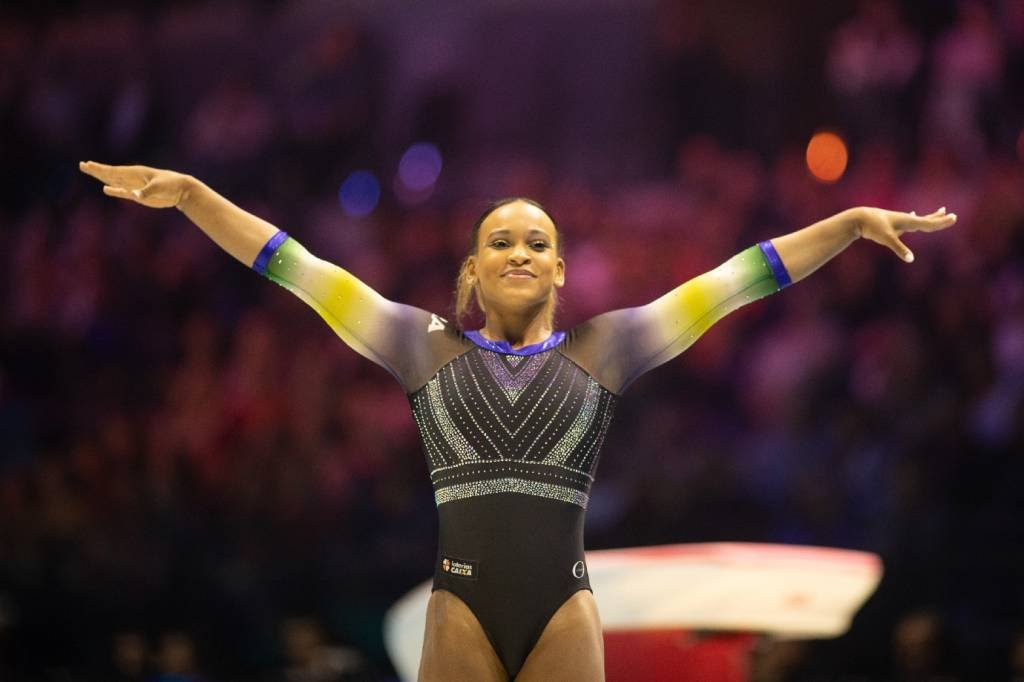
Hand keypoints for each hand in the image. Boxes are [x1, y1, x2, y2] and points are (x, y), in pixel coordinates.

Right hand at [78, 161, 192, 208]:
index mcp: (136, 172)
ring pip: (114, 181)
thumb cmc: (171, 184)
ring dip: (102, 177)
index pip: (114, 171)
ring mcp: (134, 186)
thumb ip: (146, 191)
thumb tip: (134, 196)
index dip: (100, 168)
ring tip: (90, 171)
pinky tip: (106, 189)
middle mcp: (132, 178)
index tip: (87, 164)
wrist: (181, 190)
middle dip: (97, 170)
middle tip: (82, 165)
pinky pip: (123, 192)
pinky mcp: (138, 195)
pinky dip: (115, 191)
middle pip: (110, 174)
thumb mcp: (159, 187)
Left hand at [855, 206, 956, 262]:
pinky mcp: (893, 223)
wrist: (859, 218)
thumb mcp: (887, 239)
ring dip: (930, 215)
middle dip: (940, 218)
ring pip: (918, 218)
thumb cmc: (873, 227)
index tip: (954, 218)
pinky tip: (912, 214)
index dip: (942, 222)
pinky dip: (913, 218)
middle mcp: (906, 219)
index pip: (929, 223)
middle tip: (952, 214)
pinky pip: (907, 220)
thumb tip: (911, 259)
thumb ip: (900, 249)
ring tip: (941, 210)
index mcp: (908, 221)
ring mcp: (900, 220)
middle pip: (927, 219)